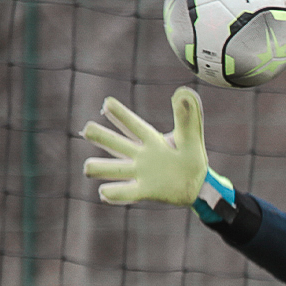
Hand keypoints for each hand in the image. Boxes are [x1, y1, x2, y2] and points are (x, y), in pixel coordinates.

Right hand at [82, 86, 212, 206]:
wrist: (198, 185)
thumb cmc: (192, 158)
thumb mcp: (191, 137)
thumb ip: (187, 118)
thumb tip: (184, 93)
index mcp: (152, 140)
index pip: (134, 125)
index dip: (122, 115)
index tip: (108, 103)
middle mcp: (141, 155)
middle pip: (117, 144)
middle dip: (101, 136)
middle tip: (87, 129)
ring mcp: (141, 174)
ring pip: (114, 169)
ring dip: (100, 168)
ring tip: (87, 167)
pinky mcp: (145, 191)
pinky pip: (126, 193)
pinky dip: (114, 193)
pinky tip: (104, 193)